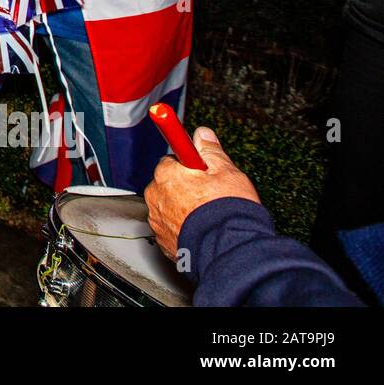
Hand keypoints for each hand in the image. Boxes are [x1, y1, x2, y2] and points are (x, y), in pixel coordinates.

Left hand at [144, 126, 261, 257]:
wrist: (228, 250)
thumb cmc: (227, 211)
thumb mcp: (226, 172)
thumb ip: (210, 151)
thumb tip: (202, 134)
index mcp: (167, 173)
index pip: (172, 159)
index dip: (187, 163)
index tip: (190, 162)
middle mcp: (155, 195)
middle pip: (169, 183)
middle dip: (186, 186)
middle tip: (209, 194)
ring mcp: (157, 219)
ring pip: (168, 206)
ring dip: (183, 208)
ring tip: (208, 214)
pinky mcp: (162, 240)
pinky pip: (170, 227)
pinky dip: (182, 227)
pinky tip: (202, 229)